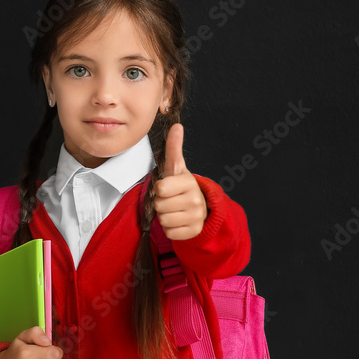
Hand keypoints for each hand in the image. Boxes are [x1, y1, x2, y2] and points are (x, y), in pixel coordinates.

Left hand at [153, 123, 207, 239]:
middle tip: (170, 200)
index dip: (159, 189)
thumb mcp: (176, 168)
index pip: (161, 189)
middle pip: (160, 206)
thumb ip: (173, 148)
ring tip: (174, 210)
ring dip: (164, 217)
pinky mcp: (194, 231)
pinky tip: (178, 221)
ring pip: (164, 220)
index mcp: (189, 182)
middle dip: (161, 204)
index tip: (167, 187)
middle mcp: (195, 200)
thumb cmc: (181, 187)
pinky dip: (170, 229)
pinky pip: (170, 233)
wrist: (198, 208)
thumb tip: (177, 125)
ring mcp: (196, 217)